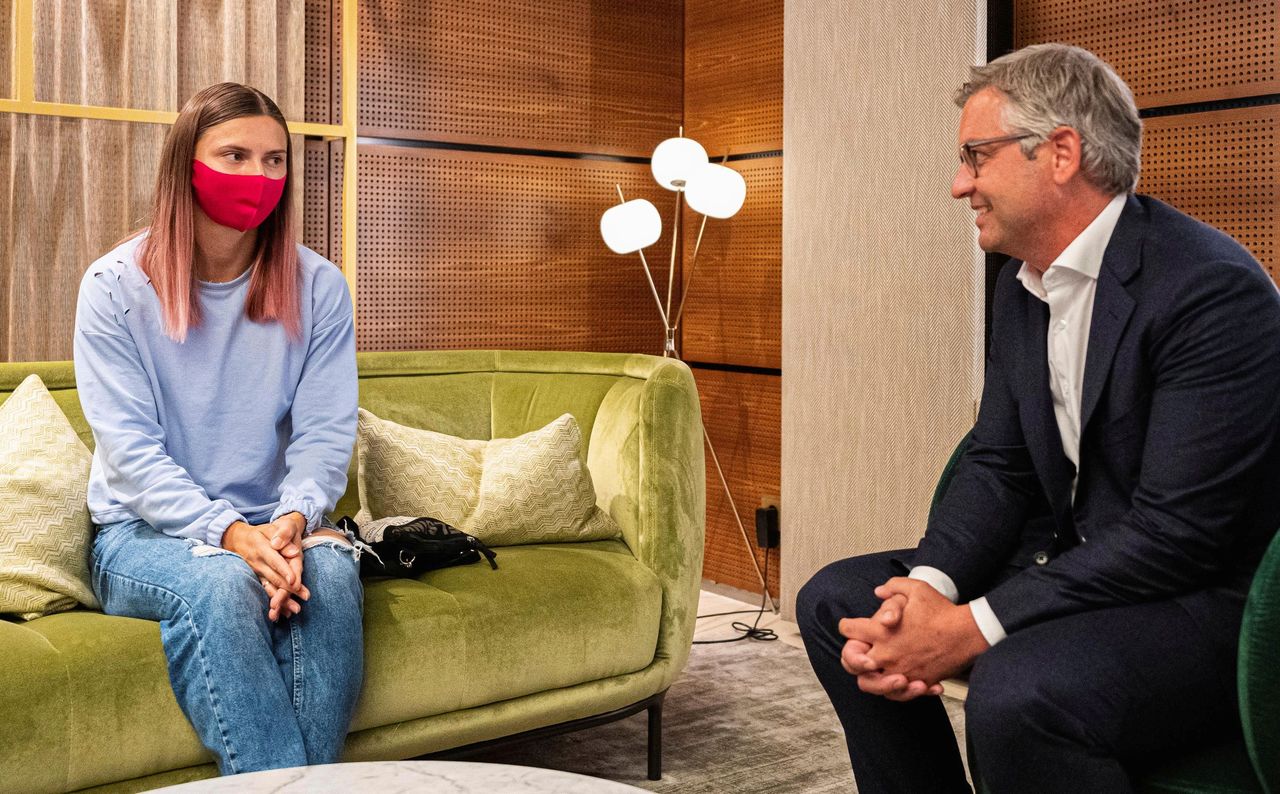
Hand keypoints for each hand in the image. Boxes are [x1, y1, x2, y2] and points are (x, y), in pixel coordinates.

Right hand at [222, 518, 309, 620]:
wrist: (236, 539)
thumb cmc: (260, 532)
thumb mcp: (270, 528)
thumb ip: (282, 535)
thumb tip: (293, 551)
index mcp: (262, 548)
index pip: (275, 561)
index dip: (285, 571)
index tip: (294, 581)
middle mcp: (257, 562)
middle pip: (275, 577)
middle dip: (289, 589)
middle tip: (305, 597)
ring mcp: (255, 572)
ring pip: (269, 587)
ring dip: (281, 600)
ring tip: (295, 610)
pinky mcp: (255, 578)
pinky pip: (264, 590)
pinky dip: (273, 601)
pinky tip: (281, 612)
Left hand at [844, 578, 988, 698]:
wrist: (967, 633)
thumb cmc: (942, 610)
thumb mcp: (916, 589)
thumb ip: (893, 587)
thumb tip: (878, 592)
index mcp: (881, 631)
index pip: (850, 630)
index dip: (847, 626)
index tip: (850, 626)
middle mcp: (886, 653)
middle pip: (853, 662)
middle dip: (852, 656)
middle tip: (861, 652)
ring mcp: (901, 670)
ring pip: (873, 684)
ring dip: (872, 677)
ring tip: (879, 670)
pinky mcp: (918, 681)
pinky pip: (899, 693)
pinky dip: (898, 689)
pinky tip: (904, 681)